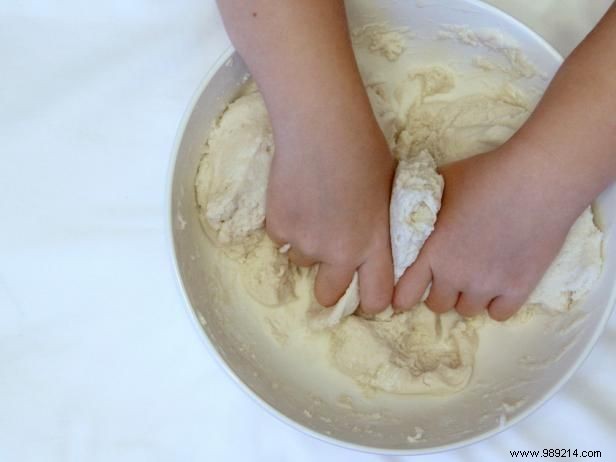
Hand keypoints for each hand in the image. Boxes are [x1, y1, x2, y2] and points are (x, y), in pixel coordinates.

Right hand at [266, 103, 394, 313]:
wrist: (323, 129)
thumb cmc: (366, 151)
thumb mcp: (388, 192)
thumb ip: (379, 225)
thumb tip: (374, 234)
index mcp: (374, 246)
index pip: (376, 299)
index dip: (372, 301)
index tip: (366, 293)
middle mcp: (340, 254)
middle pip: (327, 295)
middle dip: (328, 287)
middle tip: (327, 262)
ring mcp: (306, 242)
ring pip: (301, 260)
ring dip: (306, 244)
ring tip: (312, 208)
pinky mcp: (278, 227)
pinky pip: (281, 237)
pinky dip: (286, 222)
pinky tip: (294, 194)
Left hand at [393, 145, 578, 319]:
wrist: (538, 180)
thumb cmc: (486, 175)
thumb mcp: (441, 185)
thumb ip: (423, 206)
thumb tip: (411, 208)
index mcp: (431, 252)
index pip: (405, 293)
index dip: (404, 295)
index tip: (409, 292)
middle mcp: (455, 275)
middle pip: (438, 305)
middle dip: (441, 292)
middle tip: (451, 274)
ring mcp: (487, 285)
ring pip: (468, 310)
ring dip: (468, 297)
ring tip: (478, 276)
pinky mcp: (519, 288)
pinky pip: (499, 314)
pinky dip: (497, 303)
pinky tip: (500, 285)